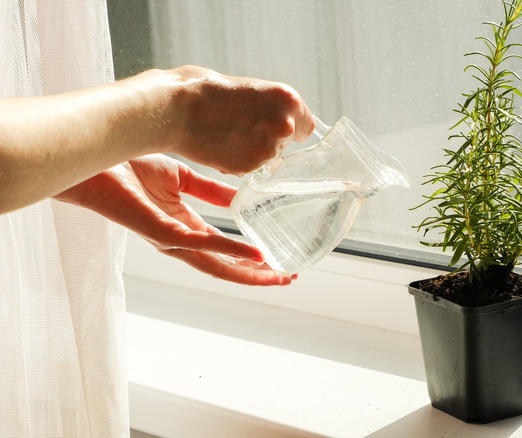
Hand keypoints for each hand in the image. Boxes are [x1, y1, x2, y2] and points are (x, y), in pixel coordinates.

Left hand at [56, 154, 294, 285]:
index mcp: (183, 224)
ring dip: (248, 273)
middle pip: (223, 266)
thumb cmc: (129, 166)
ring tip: (276, 275)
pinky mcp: (162, 233)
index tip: (276, 261)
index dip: (249, 257)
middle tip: (286, 279)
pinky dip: (230, 251)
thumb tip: (238, 197)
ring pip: (215, 265)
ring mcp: (170, 239)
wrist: (99, 160)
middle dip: (256, 275)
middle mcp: (178, 239)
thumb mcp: (182, 177)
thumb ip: (210, 190)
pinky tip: (253, 254)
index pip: (222, 249)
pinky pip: (202, 245)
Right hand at [157, 66, 314, 174]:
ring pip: (268, 157)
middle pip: (286, 142)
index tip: (275, 127)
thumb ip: (271, 106)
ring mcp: (268, 150)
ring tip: (227, 136)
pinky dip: (238, 162)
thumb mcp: (250, 87)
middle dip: (268, 138)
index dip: (289, 127)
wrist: (175, 109)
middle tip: (241, 128)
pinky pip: (250, 169)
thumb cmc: (205, 90)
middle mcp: (284, 126)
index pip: (305, 125)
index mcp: (288, 99)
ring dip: (253, 152)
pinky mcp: (250, 168)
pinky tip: (220, 147)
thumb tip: (281, 121)